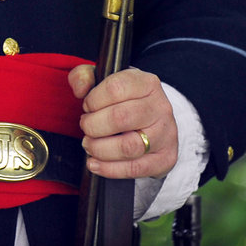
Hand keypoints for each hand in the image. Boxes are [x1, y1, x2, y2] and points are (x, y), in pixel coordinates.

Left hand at [68, 65, 177, 179]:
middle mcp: (160, 107)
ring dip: (100, 149)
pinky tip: (95, 164)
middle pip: (121, 118)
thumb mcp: (104, 79)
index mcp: (146, 83)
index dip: (93, 100)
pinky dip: (110, 169)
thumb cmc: (123, 98)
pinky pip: (135, 169)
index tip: (87, 106)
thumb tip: (79, 89)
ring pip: (128, 146)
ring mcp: (166, 134)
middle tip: (85, 127)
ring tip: (88, 145)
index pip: (115, 89)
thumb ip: (84, 76)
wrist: (153, 120)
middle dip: (93, 125)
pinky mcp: (165, 158)